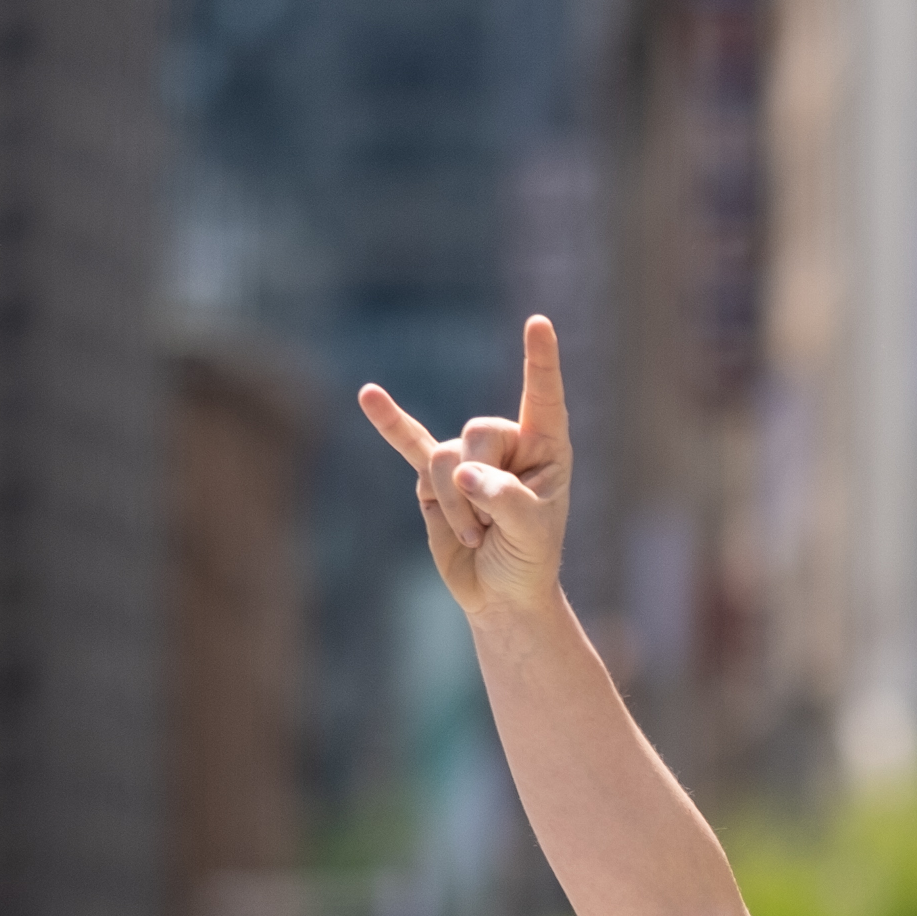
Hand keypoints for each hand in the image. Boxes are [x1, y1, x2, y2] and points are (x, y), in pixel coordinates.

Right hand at [360, 315, 570, 619]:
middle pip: (478, 433)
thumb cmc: (529, 559)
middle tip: (494, 528)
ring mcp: (466, 455)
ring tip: (476, 534)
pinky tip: (369, 396)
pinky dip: (389, 422)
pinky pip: (407, 444)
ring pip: (443, 460)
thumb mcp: (532, 533)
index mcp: (546, 446)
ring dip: (456, 509)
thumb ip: (504, 499)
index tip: (538, 322)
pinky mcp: (432, 476)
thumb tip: (462, 474)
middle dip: (479, 487)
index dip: (540, 360)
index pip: (542, 395)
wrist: (499, 593)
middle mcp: (506, 441)